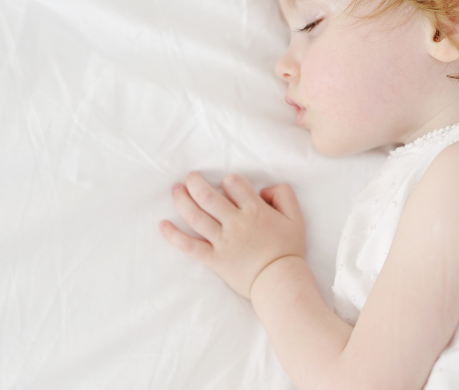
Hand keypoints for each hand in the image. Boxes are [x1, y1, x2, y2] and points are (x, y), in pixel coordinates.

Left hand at [159, 172, 305, 297]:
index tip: (228, 185)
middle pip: (208, 196)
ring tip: (175, 190)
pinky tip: (162, 224)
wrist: (280, 282)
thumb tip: (264, 189)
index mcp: (254, 210)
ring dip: (182, 200)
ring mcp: (222, 241)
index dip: (229, 180)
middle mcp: (235, 223)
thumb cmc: (288, 249)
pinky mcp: (214, 259)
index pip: (233, 183)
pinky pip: (189, 246)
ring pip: (195, 216)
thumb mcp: (296, 217)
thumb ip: (283, 195)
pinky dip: (174, 236)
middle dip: (195, 182)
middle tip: (190, 176)